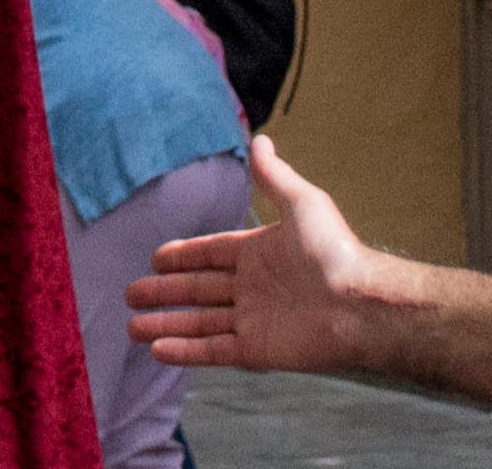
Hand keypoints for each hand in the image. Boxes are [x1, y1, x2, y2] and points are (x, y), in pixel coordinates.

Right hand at [128, 128, 395, 378]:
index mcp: (259, 253)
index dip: (183, 256)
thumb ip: (274, 177)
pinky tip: (158, 350)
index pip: (210, 254)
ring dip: (166, 324)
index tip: (155, 257)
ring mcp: (252, 320)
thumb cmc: (336, 252)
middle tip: (131, 294)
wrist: (360, 306)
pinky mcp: (256, 351)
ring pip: (199, 322)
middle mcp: (252, 287)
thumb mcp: (302, 203)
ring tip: (132, 327)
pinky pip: (213, 351)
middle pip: (198, 289)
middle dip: (163, 292)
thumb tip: (259, 139)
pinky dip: (184, 351)